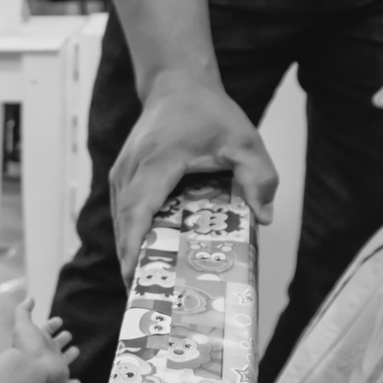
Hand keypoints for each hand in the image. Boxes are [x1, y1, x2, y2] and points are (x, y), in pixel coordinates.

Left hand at [10, 297, 79, 382]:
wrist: (29, 368)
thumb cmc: (27, 346)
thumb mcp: (23, 324)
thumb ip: (24, 310)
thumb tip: (30, 298)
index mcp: (40, 339)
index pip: (47, 330)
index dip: (53, 324)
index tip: (58, 320)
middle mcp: (48, 351)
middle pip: (56, 344)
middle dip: (62, 338)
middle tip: (67, 334)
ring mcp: (54, 364)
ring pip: (64, 360)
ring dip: (69, 356)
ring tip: (76, 350)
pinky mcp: (60, 376)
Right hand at [110, 77, 277, 282]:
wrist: (176, 85)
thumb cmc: (207, 112)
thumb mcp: (244, 140)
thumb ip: (259, 176)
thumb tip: (262, 216)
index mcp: (158, 161)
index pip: (139, 209)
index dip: (135, 244)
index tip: (135, 275)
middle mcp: (131, 169)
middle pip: (124, 223)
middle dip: (131, 261)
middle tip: (145, 298)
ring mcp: (121, 173)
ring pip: (120, 221)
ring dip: (129, 252)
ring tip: (145, 285)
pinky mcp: (121, 178)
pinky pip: (123, 213)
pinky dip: (130, 236)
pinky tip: (146, 257)